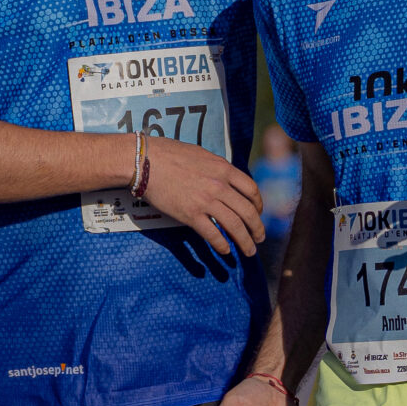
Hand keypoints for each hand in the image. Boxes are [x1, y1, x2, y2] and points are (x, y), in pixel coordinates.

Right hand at [140, 136, 265, 256]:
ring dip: (245, 241)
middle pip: (248, 212)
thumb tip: (226, 179)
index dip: (259, 205)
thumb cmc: (171, 154)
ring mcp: (206, 201)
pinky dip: (222, 245)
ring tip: (249, 251)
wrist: (146, 160)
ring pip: (235, 226)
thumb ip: (218, 168)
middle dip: (257, 228)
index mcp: (224, 169)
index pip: (251, 190)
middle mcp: (219, 186)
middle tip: (260, 238)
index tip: (258, 213)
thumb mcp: (202, 155)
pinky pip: (212, 234)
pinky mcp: (190, 214)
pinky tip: (226, 251)